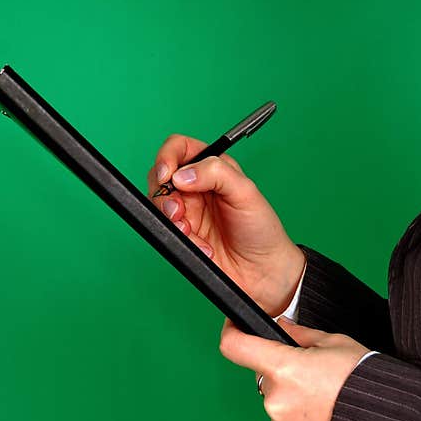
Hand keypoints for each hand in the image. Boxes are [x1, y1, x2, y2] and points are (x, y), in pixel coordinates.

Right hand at [148, 134, 304, 314]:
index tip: (168, 174)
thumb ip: (216, 173)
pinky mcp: (183, 235)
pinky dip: (180, 239)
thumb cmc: (261, 229)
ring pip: (158, 205)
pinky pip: (166, 231)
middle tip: (179, 211)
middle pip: (160, 176)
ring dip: (170, 219)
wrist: (262, 271)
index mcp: (212, 168)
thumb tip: (182, 175)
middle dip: (164, 194)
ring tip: (190, 231)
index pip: (179, 149)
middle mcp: (196, 187)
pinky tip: (201, 246)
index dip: (167, 156)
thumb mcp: (246, 192)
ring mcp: (187, 211)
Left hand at [219, 317, 369, 420]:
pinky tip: (323, 417)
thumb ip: (301, 335)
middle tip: (314, 375)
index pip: (236, 347)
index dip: (233, 333)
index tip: (235, 328)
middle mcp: (276, 400)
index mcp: (284, 368)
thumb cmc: (365, 382)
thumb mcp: (335, 344)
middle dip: (284, 374)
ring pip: (276, 404)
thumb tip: (283, 326)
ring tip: (325, 400)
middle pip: (266, 378)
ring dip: (293, 400)